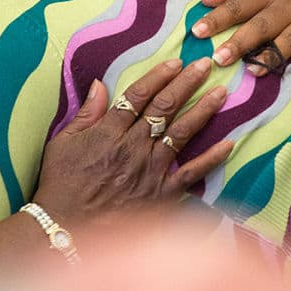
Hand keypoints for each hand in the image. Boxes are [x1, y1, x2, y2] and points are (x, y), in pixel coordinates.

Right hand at [31, 58, 232, 229]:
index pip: (139, 95)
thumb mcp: (63, 143)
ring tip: (220, 92)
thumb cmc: (62, 185)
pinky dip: (211, 158)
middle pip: (165, 107)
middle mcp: (134, 146)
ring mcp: (150, 170)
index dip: (159, 76)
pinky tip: (228, 143)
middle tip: (204, 64)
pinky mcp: (162, 194)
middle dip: (186, 83)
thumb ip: (86, 114)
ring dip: (203, 110)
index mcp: (109, 131)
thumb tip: (99, 84)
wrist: (67, 229)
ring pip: (182, 132)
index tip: (175, 61)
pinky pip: (192, 173)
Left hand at [193, 0, 290, 81]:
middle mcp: (289, 5)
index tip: (197, 32)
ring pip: (289, 40)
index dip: (218, 18)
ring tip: (252, 71)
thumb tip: (205, 0)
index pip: (239, 5)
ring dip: (272, 56)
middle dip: (241, 42)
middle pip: (262, 25)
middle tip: (219, 58)